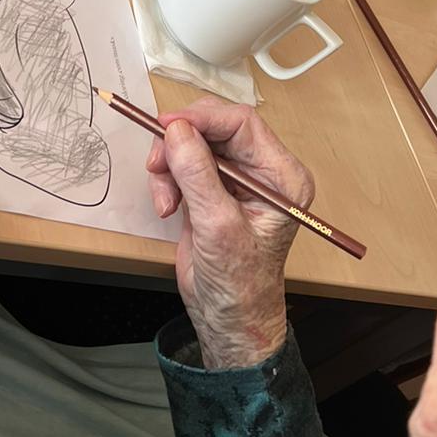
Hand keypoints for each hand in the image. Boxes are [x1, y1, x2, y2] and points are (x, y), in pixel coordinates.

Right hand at [146, 98, 313, 368]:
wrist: (227, 317)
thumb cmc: (238, 281)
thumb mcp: (217, 225)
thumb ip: (197, 175)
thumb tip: (175, 129)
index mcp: (281, 175)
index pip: (242, 124)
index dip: (203, 118)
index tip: (167, 125)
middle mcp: (262, 171)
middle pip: (215, 129)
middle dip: (181, 143)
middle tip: (155, 164)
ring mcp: (236, 179)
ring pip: (194, 144)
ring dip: (170, 167)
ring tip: (164, 202)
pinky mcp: (213, 189)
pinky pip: (184, 164)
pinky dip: (168, 179)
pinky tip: (166, 208)